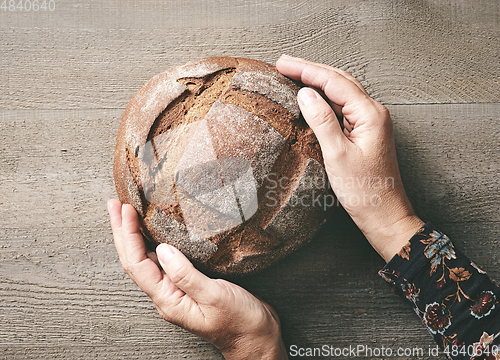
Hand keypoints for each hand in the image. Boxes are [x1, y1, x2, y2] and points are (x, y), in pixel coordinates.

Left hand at [108, 199, 287, 359]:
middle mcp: (167, 295)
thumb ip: (186, 275)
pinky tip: (153, 232)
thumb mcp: (214, 296)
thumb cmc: (240, 322)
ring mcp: (176, 290)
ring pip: (146, 259)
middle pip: (134, 260)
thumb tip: (162, 250)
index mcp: (169, 300)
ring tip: (125, 214)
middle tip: (114, 204)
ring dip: (133, 236)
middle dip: (122, 232)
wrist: (256, 337)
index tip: (126, 210)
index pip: (137, 263)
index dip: (129, 235)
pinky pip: (162, 260)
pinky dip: (153, 242)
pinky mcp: (188, 284)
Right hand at [276, 55, 423, 261]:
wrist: (384, 214)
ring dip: (317, 82)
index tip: (283, 64)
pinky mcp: (365, 133)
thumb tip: (305, 94)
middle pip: (339, 81)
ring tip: (293, 74)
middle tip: (284, 64)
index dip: (306, 70)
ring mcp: (370, 122)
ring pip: (341, 92)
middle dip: (310, 70)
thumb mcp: (337, 155)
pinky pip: (342, 108)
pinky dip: (324, 99)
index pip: (334, 82)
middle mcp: (374, 113)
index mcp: (370, 115)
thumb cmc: (366, 191)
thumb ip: (322, 121)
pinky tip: (311, 99)